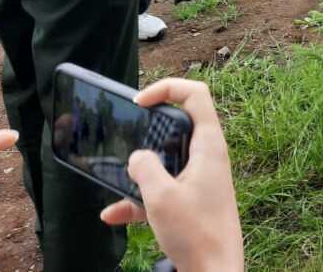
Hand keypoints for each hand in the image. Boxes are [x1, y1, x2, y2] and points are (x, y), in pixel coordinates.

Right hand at [101, 79, 243, 271]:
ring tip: (115, 175)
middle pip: (179, 123)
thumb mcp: (161, 196)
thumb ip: (144, 167)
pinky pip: (164, 188)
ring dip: (141, 168)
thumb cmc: (196, 234)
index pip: (196, 94)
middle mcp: (208, 156)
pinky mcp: (193, 200)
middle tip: (127, 131)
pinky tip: (113, 214)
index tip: (139, 102)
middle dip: (149, 126)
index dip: (167, 88)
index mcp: (209, 145)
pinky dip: (140, 199)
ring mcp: (202, 178)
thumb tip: (137, 158)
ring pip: (167, 159)